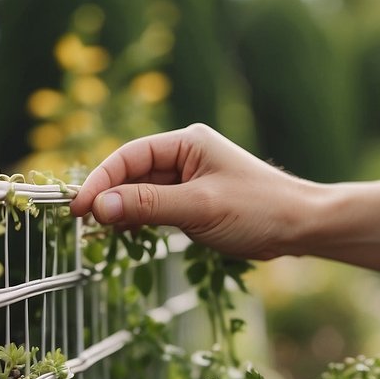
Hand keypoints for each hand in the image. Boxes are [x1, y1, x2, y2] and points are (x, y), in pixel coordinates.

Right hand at [70, 123, 314, 259]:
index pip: (130, 156)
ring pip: (143, 193)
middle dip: (108, 197)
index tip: (79, 207)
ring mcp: (190, 179)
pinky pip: (158, 208)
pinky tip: (127, 235)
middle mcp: (185, 155)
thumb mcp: (199, 207)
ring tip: (101, 234)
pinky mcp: (195, 202)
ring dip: (123, 211)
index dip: (101, 180)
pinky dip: (141, 221)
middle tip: (84, 225)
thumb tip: (102, 206)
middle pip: (133, 174)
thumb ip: (149, 206)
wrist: (300, 227)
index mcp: (187, 143)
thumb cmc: (258, 210)